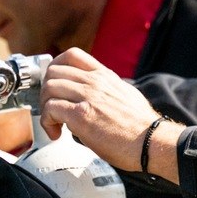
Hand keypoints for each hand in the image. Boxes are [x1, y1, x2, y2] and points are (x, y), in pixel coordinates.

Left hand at [38, 48, 162, 168]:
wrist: (152, 141)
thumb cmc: (142, 127)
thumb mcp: (126, 95)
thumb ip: (107, 91)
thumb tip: (96, 99)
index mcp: (105, 76)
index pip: (72, 55)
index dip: (55, 68)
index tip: (54, 85)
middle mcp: (95, 82)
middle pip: (54, 71)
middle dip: (46, 91)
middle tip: (51, 109)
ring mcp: (87, 96)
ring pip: (49, 88)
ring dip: (45, 107)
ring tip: (54, 123)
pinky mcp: (80, 115)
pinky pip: (50, 109)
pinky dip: (47, 122)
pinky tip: (56, 133)